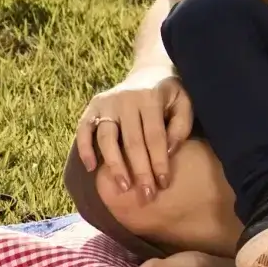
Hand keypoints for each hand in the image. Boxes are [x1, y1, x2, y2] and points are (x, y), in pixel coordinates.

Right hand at [75, 68, 193, 200]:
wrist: (149, 71)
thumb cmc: (170, 93)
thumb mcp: (184, 102)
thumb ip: (181, 125)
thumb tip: (168, 151)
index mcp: (150, 97)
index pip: (155, 136)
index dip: (159, 161)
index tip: (163, 184)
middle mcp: (126, 99)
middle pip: (132, 141)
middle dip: (140, 171)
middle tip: (146, 195)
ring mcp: (107, 102)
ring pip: (107, 138)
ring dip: (115, 165)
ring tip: (124, 188)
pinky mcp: (93, 106)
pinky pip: (84, 129)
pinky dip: (85, 148)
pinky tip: (92, 169)